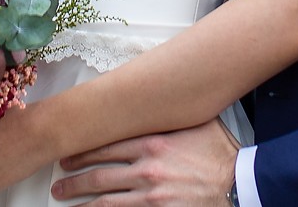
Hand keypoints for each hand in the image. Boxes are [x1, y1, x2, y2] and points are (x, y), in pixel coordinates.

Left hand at [50, 119, 237, 205]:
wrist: (239, 182)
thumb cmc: (218, 153)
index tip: (68, 157)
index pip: (105, 147)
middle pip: (98, 177)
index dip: (82, 153)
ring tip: (65, 202)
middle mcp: (147, 170)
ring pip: (105, 202)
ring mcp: (150, 196)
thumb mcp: (192, 124)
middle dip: (73, 182)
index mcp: (152, 143)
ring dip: (81, 204)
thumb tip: (151, 101)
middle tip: (59, 184)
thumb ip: (166, 118)